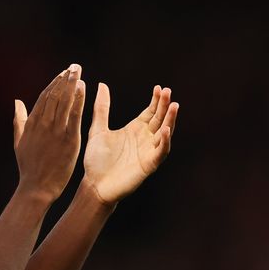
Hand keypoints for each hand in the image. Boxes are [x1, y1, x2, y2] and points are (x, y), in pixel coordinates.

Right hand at [13, 64, 85, 202]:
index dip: (54, 83)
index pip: (44, 97)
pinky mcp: (69, 139)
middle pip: (55, 95)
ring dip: (72, 84)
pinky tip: (83, 89)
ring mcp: (56, 131)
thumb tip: (17, 102)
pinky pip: (74, 115)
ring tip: (78, 72)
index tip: (63, 73)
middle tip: (74, 66)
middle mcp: (43, 124)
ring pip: (64, 102)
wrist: (37, 187)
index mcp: (32, 124)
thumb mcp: (19, 141)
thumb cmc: (28, 166)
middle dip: (65, 79)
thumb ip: (19, 120)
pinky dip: (78, 100)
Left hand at [83, 83, 178, 204]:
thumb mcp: (97, 130)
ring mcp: (148, 151)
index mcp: (134, 129)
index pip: (150, 112)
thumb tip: (101, 85)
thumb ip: (101, 108)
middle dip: (165, 106)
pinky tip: (165, 130)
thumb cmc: (96, 160)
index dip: (156, 100)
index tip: (159, 87)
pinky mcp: (149, 164)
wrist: (94, 184)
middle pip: (159, 119)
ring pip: (165, 133)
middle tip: (168, 91)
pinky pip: (161, 151)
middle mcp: (145, 139)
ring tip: (174, 106)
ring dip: (170, 120)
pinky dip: (165, 141)